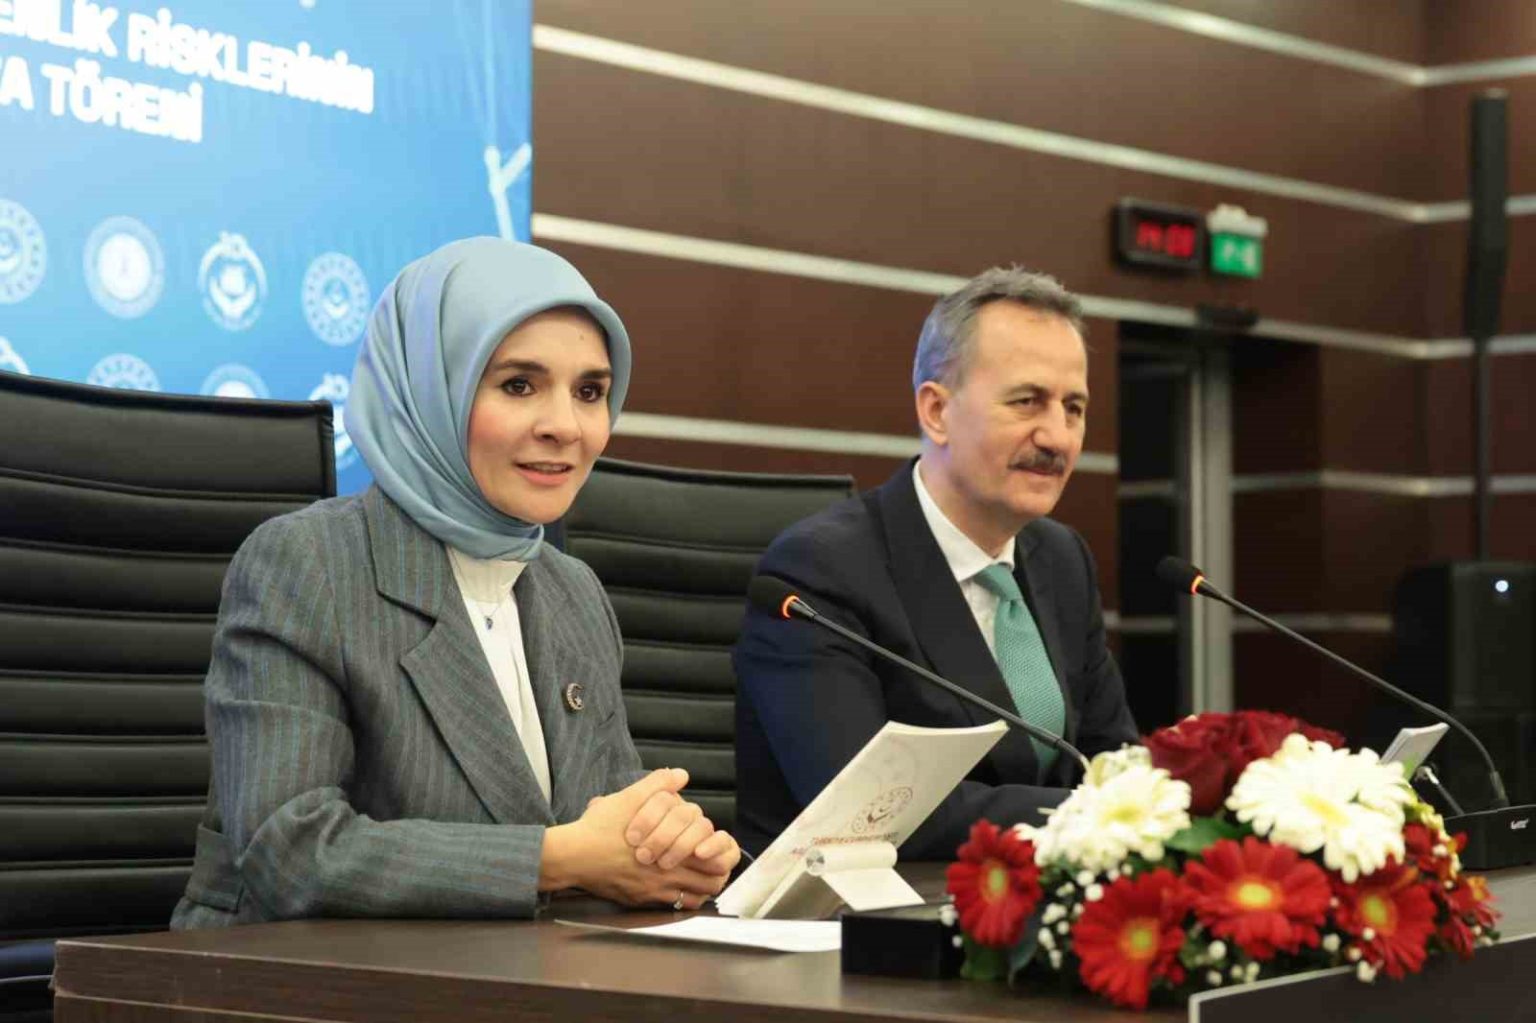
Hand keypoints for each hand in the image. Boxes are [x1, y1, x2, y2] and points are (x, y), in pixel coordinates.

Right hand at [540, 768, 728, 908]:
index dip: (720, 850)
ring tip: (700, 874)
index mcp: (670, 847)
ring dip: (702, 886)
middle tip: (714, 861)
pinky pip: (674, 907)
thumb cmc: (600, 828)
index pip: (713, 856)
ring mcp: (655, 891)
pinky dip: (684, 899)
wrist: (573, 856)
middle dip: (717, 870)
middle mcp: (667, 874)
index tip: (714, 843)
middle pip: (711, 880)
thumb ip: (657, 785)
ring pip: (696, 897)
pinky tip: (679, 888)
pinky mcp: (642, 902)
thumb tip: (680, 775)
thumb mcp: (628, 797)